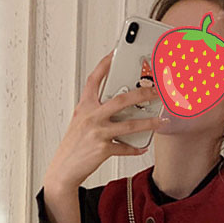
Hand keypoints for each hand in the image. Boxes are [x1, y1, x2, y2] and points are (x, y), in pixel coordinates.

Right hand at [43, 50, 168, 191]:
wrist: (63, 170)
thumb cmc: (73, 146)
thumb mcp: (80, 123)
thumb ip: (96, 111)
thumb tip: (119, 106)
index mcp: (84, 107)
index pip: (94, 79)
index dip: (105, 64)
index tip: (116, 52)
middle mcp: (91, 117)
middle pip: (121, 100)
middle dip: (143, 93)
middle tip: (157, 90)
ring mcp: (97, 133)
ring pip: (129, 124)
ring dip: (148, 123)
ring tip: (160, 121)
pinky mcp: (103, 149)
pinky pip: (125, 147)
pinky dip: (135, 148)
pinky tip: (142, 147)